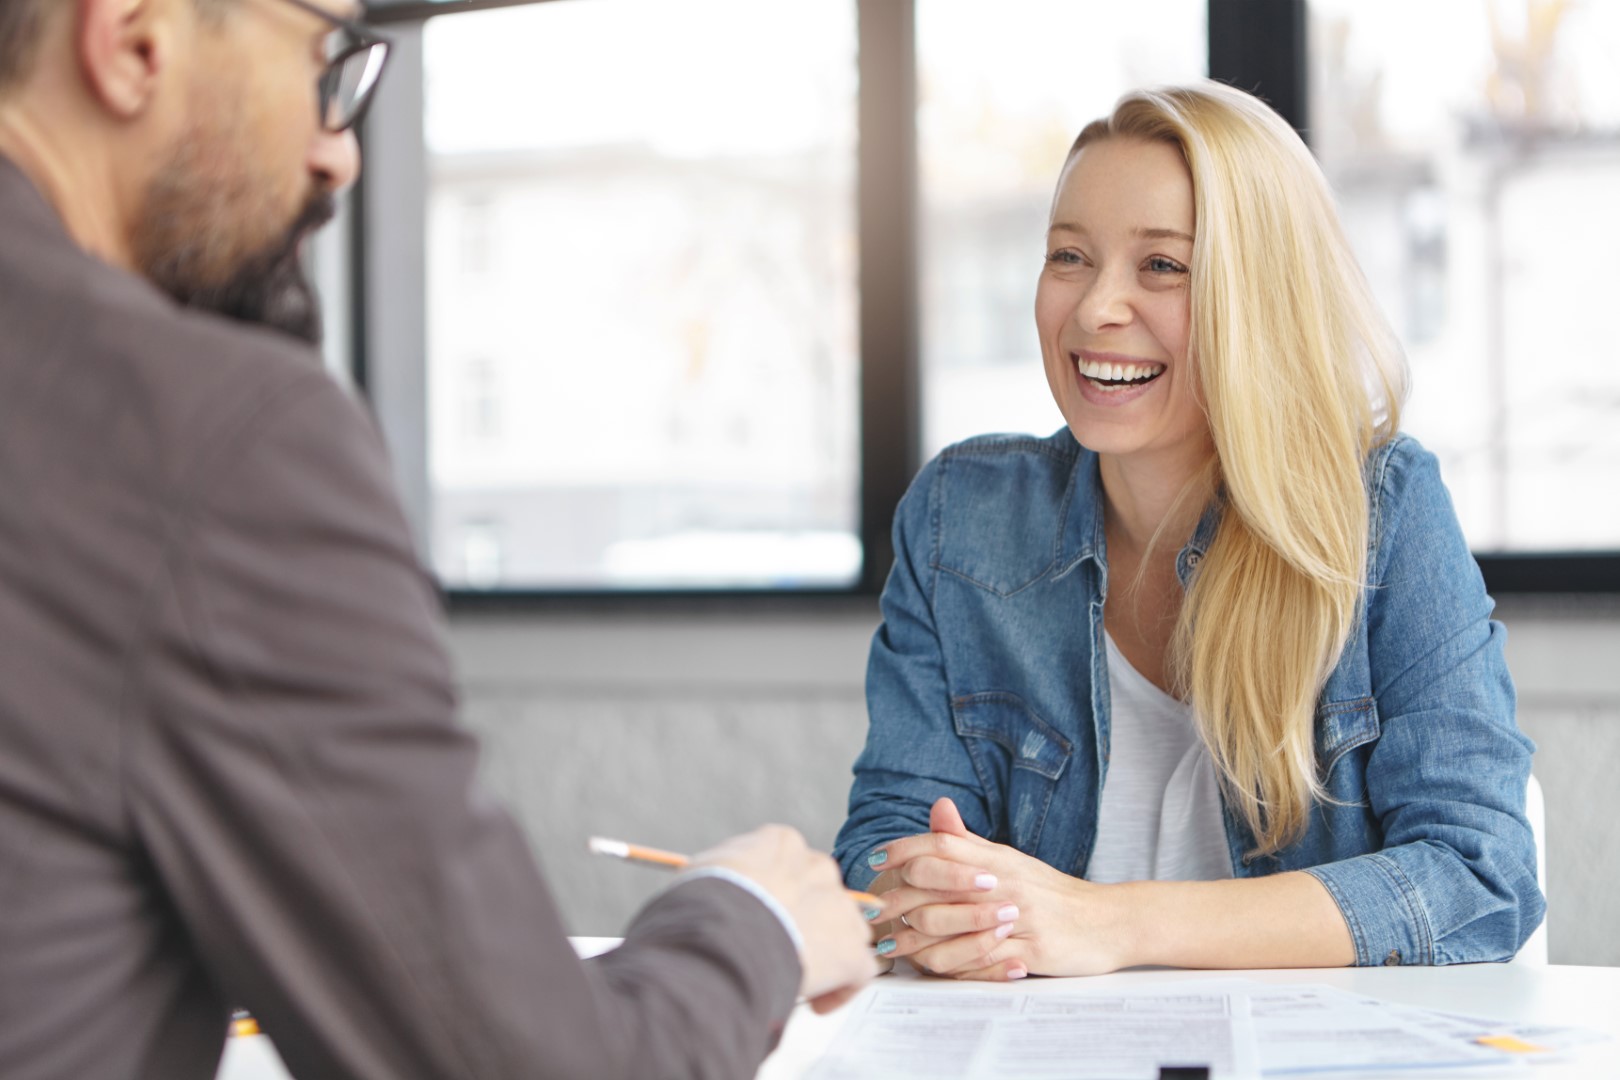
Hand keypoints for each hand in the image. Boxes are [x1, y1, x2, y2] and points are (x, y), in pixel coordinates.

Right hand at [695, 825, 879, 1012]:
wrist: (723, 938)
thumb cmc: (704, 906)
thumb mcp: (703, 871)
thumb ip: (723, 873)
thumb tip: (716, 883)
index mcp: (782, 844)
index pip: (788, 864)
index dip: (775, 893)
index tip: (762, 914)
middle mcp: (817, 868)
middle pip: (819, 895)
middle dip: (804, 922)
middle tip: (777, 948)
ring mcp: (840, 908)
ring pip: (844, 929)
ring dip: (826, 953)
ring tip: (796, 976)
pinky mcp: (851, 949)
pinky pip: (858, 970)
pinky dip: (840, 989)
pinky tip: (816, 1003)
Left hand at [869, 798, 1130, 980]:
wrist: (1108, 921)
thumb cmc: (1051, 892)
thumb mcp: (1010, 860)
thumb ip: (969, 842)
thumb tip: (938, 808)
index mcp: (997, 858)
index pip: (940, 845)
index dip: (902, 850)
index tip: (873, 860)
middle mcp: (1003, 883)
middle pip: (935, 887)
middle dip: (895, 903)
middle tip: (869, 915)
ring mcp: (1016, 919)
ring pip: (949, 929)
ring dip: (913, 943)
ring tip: (890, 951)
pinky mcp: (1029, 952)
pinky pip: (978, 962)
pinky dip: (949, 968)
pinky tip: (930, 970)